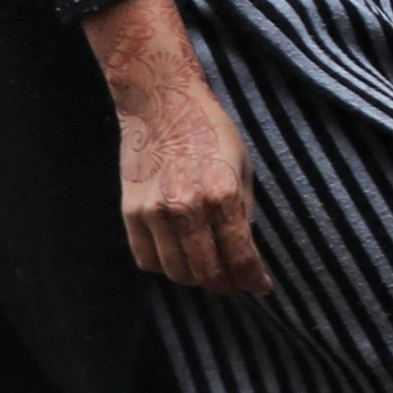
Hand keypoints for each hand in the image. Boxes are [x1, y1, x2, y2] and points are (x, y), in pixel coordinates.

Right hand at [81, 0, 267, 294]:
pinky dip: (165, 266)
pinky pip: (147, 259)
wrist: (163, 105)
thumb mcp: (243, 168)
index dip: (253, 279)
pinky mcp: (131, 212)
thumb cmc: (212, 132)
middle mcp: (188, 207)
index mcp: (223, 194)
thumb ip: (243, 212)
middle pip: (207, 271)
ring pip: (176, 271)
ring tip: (209, 274)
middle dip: (226, 284)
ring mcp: (155, 212)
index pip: (240, 255)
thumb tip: (245, 254)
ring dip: (196, 279)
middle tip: (236, 285)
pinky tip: (179, 258)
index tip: (261, 288)